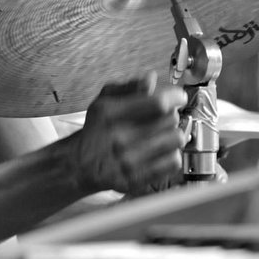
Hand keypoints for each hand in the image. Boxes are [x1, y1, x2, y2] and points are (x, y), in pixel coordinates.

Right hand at [68, 72, 185, 194]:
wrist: (80, 165)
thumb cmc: (96, 130)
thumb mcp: (104, 100)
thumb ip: (129, 87)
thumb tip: (151, 79)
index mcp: (111, 114)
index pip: (158, 103)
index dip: (174, 97)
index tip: (178, 97)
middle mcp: (119, 138)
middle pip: (170, 119)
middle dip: (171, 114)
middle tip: (163, 117)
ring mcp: (129, 161)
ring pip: (176, 140)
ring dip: (173, 134)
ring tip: (163, 134)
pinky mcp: (137, 178)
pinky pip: (173, 162)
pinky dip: (171, 154)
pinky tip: (160, 151)